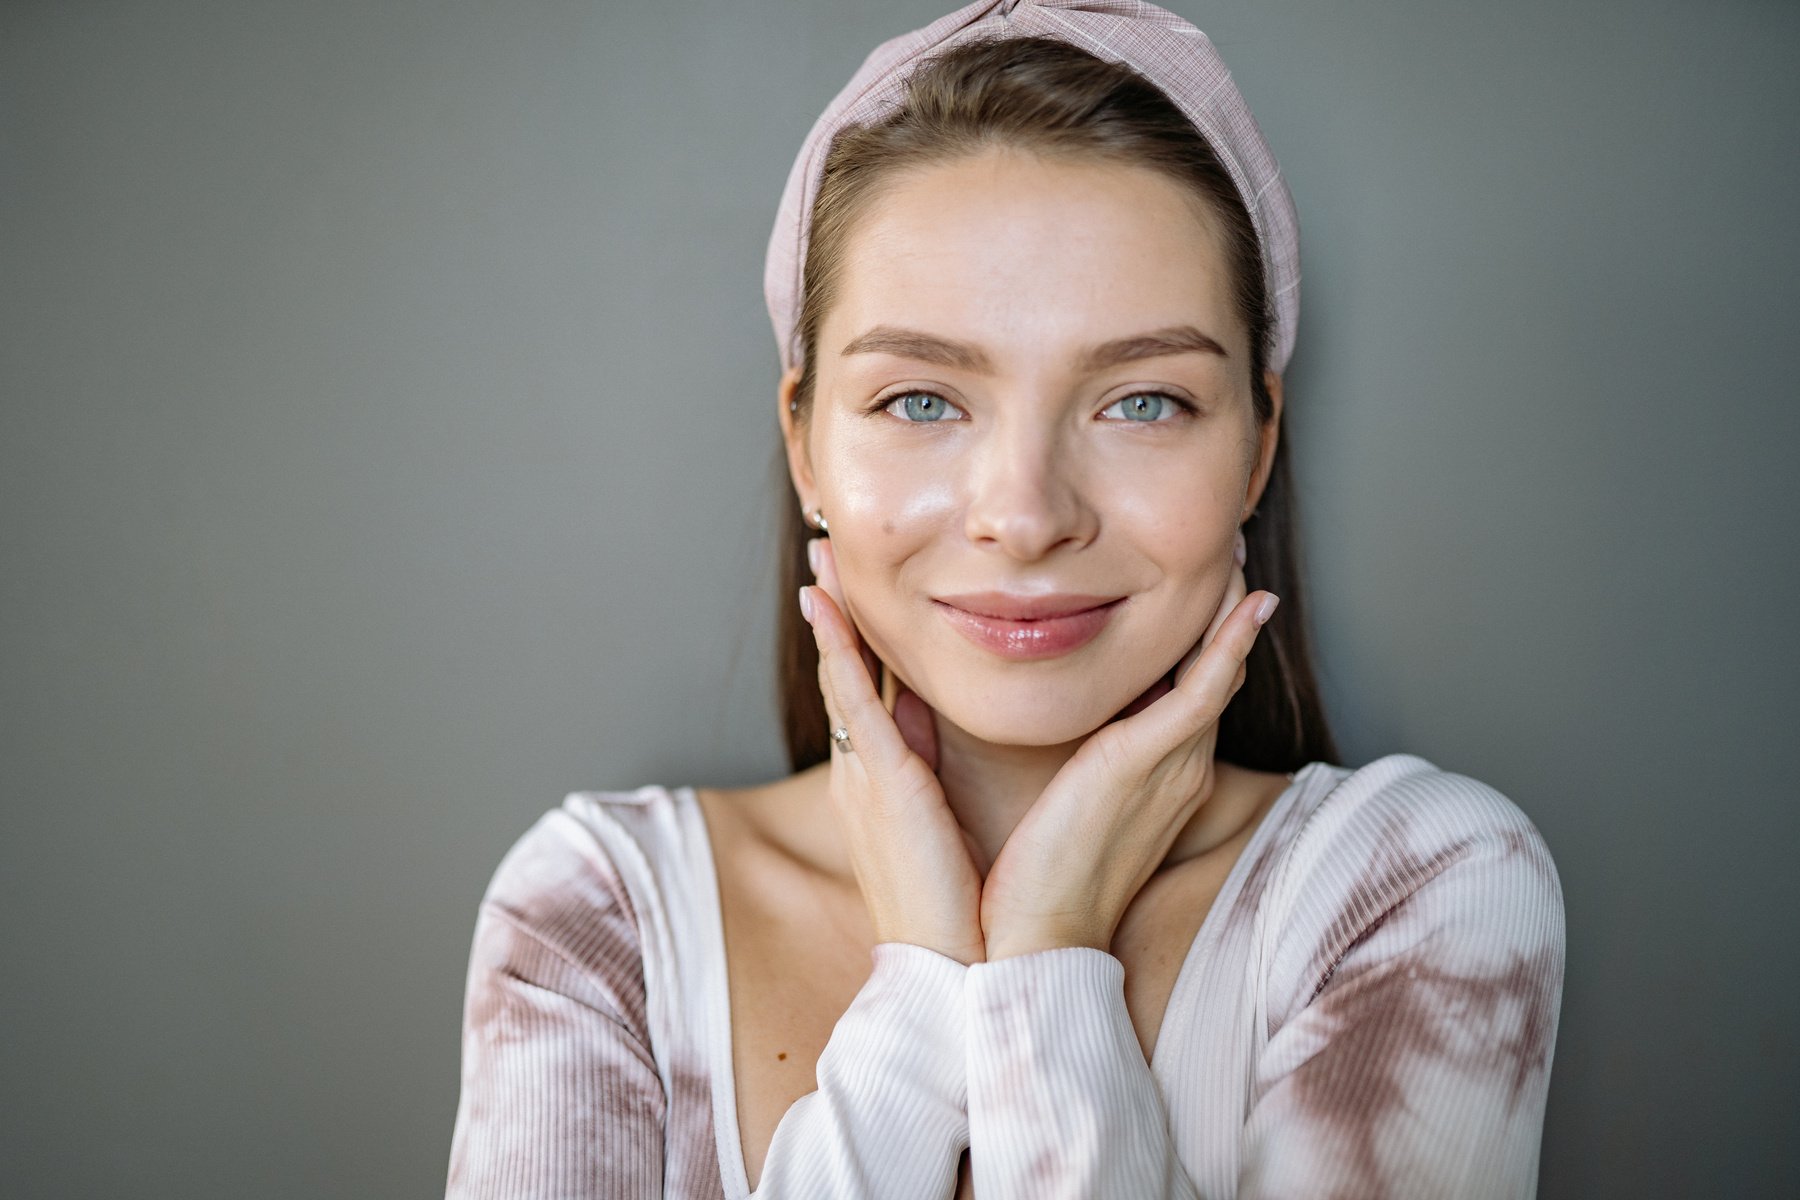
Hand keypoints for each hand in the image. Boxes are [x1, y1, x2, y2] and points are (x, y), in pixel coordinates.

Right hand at [800, 537, 984, 964]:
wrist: (954, 969)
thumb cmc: (960, 909)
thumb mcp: (942, 821)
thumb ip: (934, 765)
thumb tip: (935, 714)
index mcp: (883, 785)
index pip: (870, 697)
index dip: (860, 643)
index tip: (854, 594)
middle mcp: (864, 774)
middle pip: (847, 677)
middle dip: (838, 617)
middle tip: (827, 557)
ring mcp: (865, 775)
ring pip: (844, 677)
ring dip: (833, 616)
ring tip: (821, 560)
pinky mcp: (881, 781)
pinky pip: (852, 699)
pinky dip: (838, 649)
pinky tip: (825, 605)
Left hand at [979, 531, 1275, 958]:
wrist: (1032, 940)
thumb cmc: (1035, 878)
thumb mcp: (1060, 799)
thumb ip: (1066, 756)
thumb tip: (1032, 709)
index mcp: (1153, 774)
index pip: (1186, 690)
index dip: (1198, 636)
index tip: (1194, 584)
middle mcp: (1175, 765)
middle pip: (1212, 670)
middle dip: (1222, 609)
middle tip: (1226, 547)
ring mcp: (1171, 764)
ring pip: (1216, 669)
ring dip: (1230, 608)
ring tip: (1235, 551)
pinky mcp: (1151, 763)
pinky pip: (1204, 691)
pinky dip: (1229, 644)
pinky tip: (1249, 604)